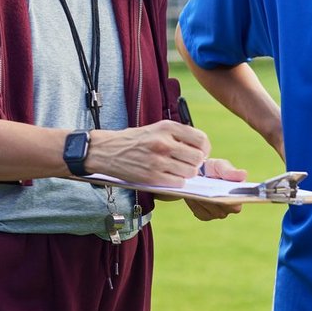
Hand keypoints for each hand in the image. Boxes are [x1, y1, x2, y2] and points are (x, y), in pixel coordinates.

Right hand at [86, 120, 209, 187]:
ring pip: (190, 172)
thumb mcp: (156, 128)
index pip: (201, 139)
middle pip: (198, 158)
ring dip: (186, 173)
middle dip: (195, 163)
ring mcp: (158, 161)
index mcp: (167, 127)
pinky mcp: (153, 177)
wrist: (107, 151)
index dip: (204, 149)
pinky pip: (178, 183)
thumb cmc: (133, 140)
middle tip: (186, 163)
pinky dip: (177, 182)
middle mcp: (164, 143)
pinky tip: (168, 176)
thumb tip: (201, 150)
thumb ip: (177, 136)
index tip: (200, 153)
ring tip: (176, 170)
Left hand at [186, 158, 246, 220]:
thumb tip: (243, 174)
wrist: (197, 173)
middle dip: (213, 202)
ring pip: (210, 213)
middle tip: (206, 191)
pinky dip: (195, 205)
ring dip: (203, 202)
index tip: (222, 195)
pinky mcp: (203, 215)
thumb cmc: (213, 169)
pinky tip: (192, 195)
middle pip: (222, 211)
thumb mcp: (220, 166)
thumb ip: (230, 171)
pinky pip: (200, 213)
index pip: (236, 206)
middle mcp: (228, 209)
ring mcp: (216, 213)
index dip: (230, 202)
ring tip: (197, 191)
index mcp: (237, 198)